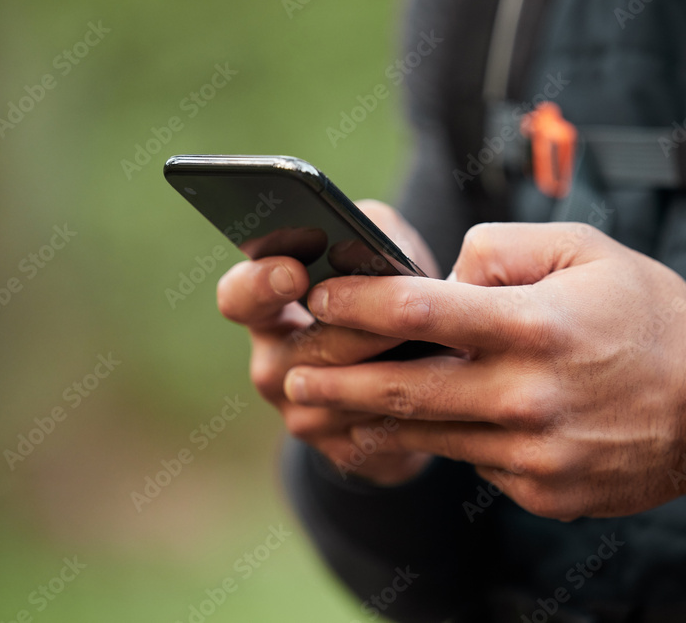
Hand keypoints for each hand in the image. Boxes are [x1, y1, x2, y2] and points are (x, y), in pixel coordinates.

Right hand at [216, 200, 437, 484]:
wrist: (420, 362)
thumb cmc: (390, 286)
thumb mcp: (379, 246)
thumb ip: (368, 234)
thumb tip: (368, 245)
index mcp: (266, 310)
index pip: (239, 297)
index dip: (261, 285)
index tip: (295, 273)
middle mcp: (273, 365)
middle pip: (312, 349)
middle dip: (364, 329)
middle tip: (407, 313)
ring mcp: (303, 414)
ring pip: (351, 393)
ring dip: (399, 368)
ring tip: (446, 344)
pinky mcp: (343, 451)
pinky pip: (380, 430)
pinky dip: (415, 406)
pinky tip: (445, 386)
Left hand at [284, 222, 685, 518]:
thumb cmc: (648, 315)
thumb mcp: (587, 250)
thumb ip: (505, 250)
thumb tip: (445, 277)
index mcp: (537, 326)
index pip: (423, 310)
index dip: (361, 303)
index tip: (320, 298)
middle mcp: (530, 394)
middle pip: (408, 390)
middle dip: (339, 382)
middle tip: (292, 377)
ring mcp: (535, 451)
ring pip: (431, 437)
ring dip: (372, 422)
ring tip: (328, 410)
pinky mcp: (543, 490)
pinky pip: (475, 464)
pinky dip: (445, 443)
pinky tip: (422, 429)